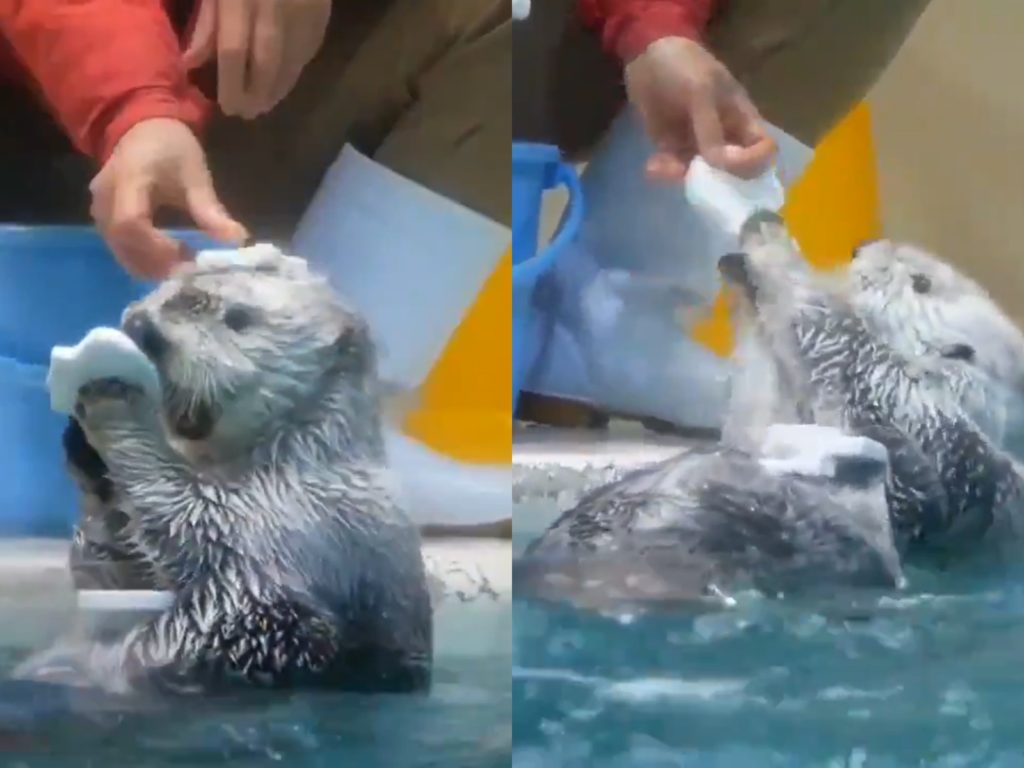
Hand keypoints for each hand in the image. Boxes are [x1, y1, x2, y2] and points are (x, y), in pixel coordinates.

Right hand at [90, 118, 248, 278]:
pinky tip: (167, 261)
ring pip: (117, 248)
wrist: (141, 126)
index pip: (130, 222)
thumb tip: (237, 239)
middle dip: (154, 262)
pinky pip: (117, 245)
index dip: (156, 246)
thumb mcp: (195, 173)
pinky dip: (141, 258)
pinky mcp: (103, 216)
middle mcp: (105, 195)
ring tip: (181, 267)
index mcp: (128, 177)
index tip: (186, 256)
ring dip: (147, 264)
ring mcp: (100, 207)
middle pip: (121, 241)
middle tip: (188, 270)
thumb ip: (210, 208)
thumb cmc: (170, 146)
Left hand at [183, 0, 331, 118]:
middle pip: (267, 59)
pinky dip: (298, 66)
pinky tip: (287, 77)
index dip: (232, 83)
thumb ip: (207, 18)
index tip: (228, 106)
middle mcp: (275, 4)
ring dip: (280, 86)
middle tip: (247, 114)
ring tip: (266, 103)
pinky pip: (311, 44)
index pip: (234, 48)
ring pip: (294, 57)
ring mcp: (303, 5)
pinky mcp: (322, 7)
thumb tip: (192, 63)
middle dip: (257, 92)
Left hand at [625, 37, 776, 181]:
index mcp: (742, 118)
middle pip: (732, 171)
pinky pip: (673, 168)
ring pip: (699, 174)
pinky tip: (652, 165)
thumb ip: (711, 128)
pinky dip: (663, 171)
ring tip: (660, 166)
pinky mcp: (672, 147)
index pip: (764, 150)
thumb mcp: (701, 92)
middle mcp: (725, 136)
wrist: (645, 55)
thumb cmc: (684, 65)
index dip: (754, 163)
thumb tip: (720, 164)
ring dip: (680, 175)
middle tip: (691, 174)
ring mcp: (698, 144)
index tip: (729, 164)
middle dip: (712, 179)